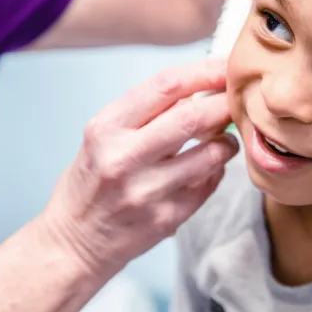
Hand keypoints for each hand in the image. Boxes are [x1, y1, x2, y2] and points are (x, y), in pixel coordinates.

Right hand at [41, 59, 239, 277]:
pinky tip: (206, 169)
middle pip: (193, 117)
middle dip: (225, 103)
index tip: (225, 68)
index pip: (165, 86)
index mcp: (106, 128)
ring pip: (210, 154)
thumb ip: (146, 113)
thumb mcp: (103, 136)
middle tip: (238, 100)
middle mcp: (123, 158)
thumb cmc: (91, 181)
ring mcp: (146, 192)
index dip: (204, 72)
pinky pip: (209, 185)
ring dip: (226, 141)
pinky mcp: (166, 219)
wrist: (73, 243)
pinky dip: (216, 171)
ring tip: (224, 139)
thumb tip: (199, 90)